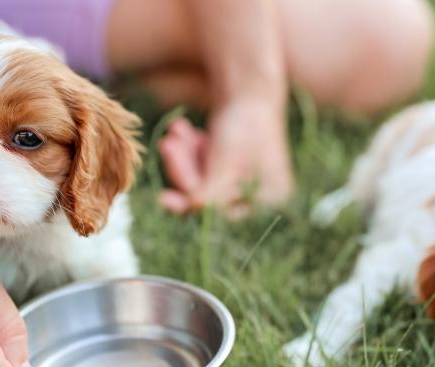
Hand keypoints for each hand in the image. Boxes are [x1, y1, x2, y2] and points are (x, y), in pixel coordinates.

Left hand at [159, 97, 292, 217]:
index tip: (163, 199)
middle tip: (167, 146)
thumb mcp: (226, 159)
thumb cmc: (246, 119)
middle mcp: (260, 196)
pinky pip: (203, 167)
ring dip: (184, 158)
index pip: (225, 215)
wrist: (253, 84)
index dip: (194, 207)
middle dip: (185, 173)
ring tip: (175, 132)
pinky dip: (191, 151)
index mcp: (271, 200)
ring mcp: (244, 181)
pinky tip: (182, 129)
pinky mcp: (229, 167)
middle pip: (211, 199)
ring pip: (203, 181)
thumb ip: (209, 190)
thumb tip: (192, 211)